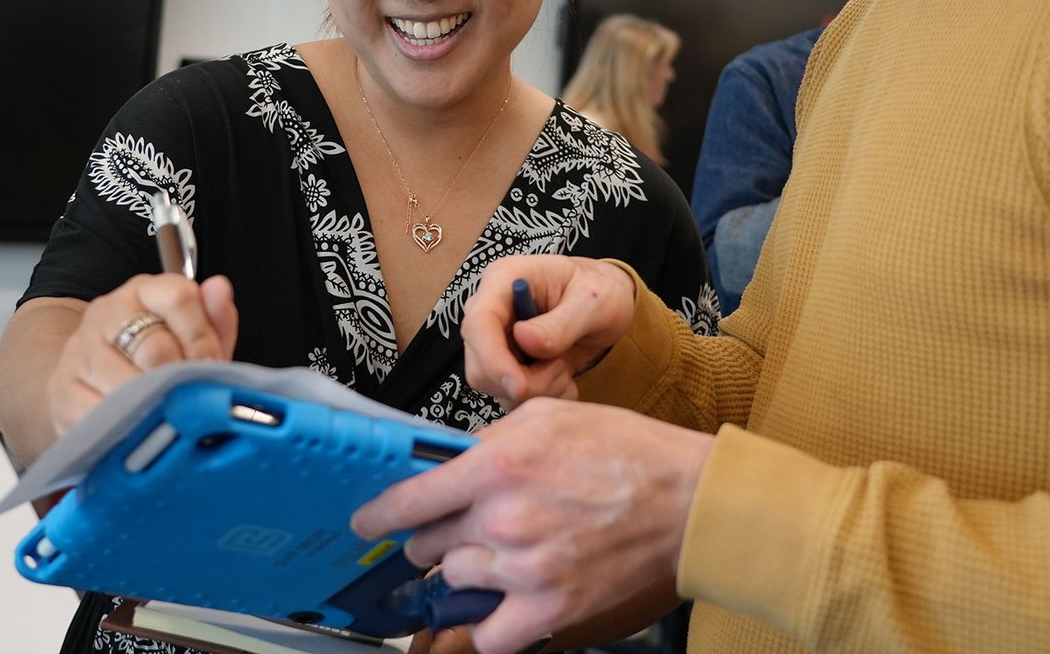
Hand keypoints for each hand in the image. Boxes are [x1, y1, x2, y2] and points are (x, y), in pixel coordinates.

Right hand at [46, 272, 237, 437]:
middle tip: (188, 393)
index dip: (202, 337)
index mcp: (145, 290)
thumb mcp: (193, 336)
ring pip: (127, 382)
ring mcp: (80, 351)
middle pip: (155, 346)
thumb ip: (214, 317)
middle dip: (180, 376)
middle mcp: (107, 312)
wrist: (94, 384)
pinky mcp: (63, 391)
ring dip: (154, 404)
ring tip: (165, 411)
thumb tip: (219, 288)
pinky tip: (136, 424)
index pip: (179, 297)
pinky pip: (101, 413)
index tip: (212, 363)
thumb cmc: (155, 359)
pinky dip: (126, 424)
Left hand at [352, 397, 713, 653]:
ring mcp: (523, 569)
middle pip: (427, 544)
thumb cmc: (623, 450)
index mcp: (497, 466)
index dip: (378, 514)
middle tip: (457, 526)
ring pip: (454, 582)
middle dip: (433, 535)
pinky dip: (489, 622)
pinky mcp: (548, 610)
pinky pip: (489, 635)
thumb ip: (491, 440)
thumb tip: (454, 460)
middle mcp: (502, 519)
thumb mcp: (548, 416)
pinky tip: (502, 600)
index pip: (410, 499)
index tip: (365, 522)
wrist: (683, 500)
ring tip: (500, 551)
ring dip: (466, 569)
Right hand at [460, 256, 636, 407]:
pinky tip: (561, 378)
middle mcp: (491, 309)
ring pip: (494, 386)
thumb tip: (523, 339)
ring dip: (535, 390)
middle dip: (523, 380)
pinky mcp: (502, 362)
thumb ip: (562, 323)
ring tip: (565, 368)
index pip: (479, 322)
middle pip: (480, 364)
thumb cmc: (600, 290)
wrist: (607, 304)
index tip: (519, 385)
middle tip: (562, 368)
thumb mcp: (593, 301)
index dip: (492, 358)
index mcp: (504, 279)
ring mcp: (494, 338)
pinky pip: (508, 396)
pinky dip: (538, 397)